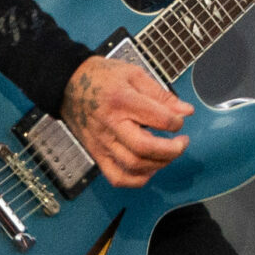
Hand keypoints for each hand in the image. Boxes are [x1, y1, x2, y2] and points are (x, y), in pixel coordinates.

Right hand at [60, 56, 191, 188]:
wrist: (67, 84)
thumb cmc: (103, 77)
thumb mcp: (134, 74)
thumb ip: (161, 95)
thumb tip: (186, 111)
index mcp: (121, 99)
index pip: (158, 118)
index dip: (177, 122)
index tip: (179, 119)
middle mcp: (110, 124)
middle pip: (144, 147)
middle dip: (171, 150)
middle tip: (182, 143)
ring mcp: (102, 142)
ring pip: (133, 165)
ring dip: (158, 164)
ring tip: (167, 153)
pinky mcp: (96, 153)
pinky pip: (117, 177)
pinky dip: (137, 180)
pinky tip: (149, 168)